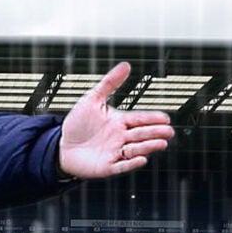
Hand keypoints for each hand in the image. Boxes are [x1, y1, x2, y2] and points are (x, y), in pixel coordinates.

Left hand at [58, 62, 173, 178]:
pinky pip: (122, 166)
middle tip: (169, 131)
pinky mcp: (108, 167)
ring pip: (135, 149)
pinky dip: (131, 163)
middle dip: (155, 133)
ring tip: (161, 143)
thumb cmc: (78, 124)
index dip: (152, 118)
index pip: (140, 119)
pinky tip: (141, 159)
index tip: (165, 118)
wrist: (61, 147)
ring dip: (148, 146)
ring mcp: (115, 153)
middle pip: (141, 134)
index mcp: (120, 122)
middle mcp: (121, 137)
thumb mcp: (92, 100)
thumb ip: (109, 83)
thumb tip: (126, 65)